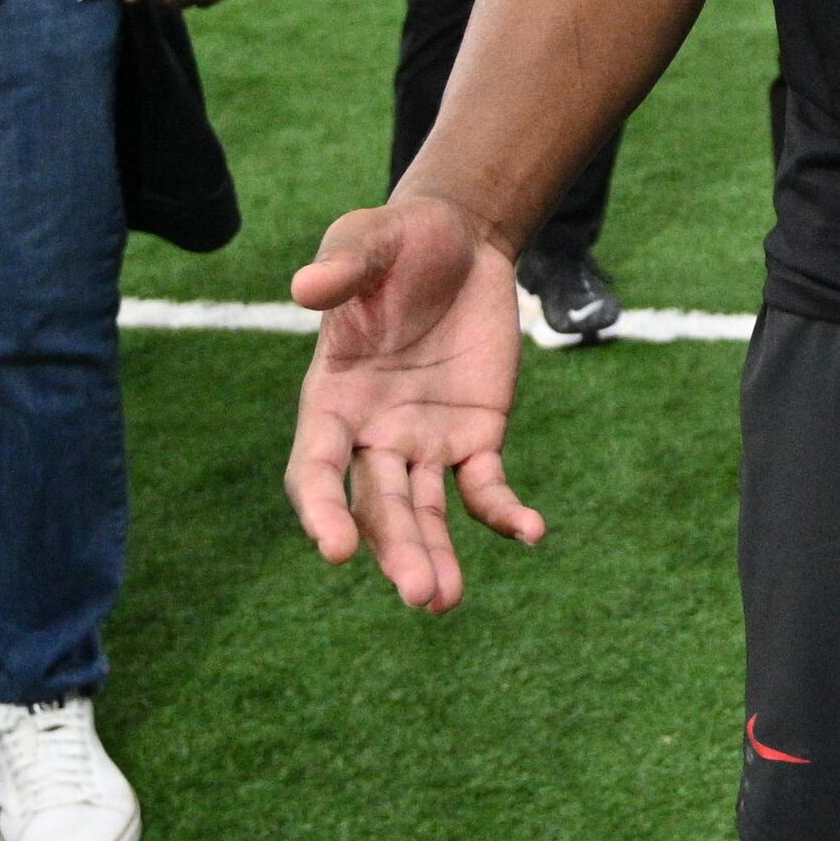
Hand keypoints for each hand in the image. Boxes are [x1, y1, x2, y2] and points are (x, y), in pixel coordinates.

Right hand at [284, 196, 543, 612]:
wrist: (462, 240)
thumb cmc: (399, 242)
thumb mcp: (369, 239)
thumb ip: (343, 266)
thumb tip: (307, 287)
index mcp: (331, 401)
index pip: (317, 470)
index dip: (321, 510)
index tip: (335, 550)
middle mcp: (372, 435)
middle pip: (378, 505)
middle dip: (397, 550)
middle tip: (420, 594)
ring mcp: (424, 441)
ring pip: (426, 510)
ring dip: (435, 554)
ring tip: (446, 600)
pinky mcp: (476, 435)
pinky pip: (486, 486)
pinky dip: (505, 512)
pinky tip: (532, 532)